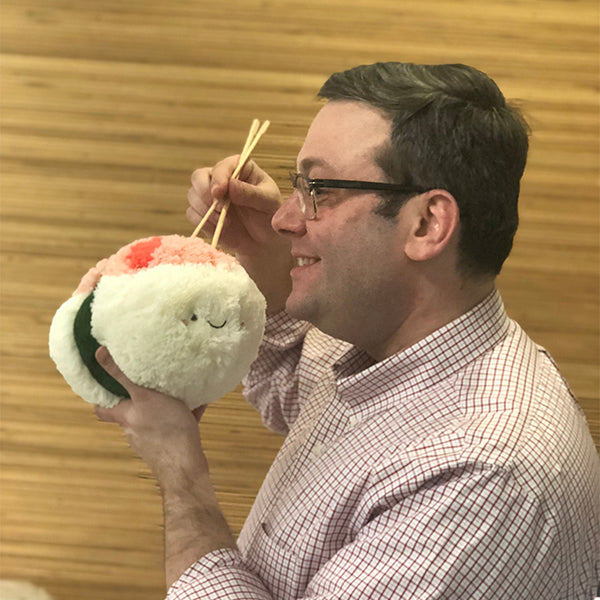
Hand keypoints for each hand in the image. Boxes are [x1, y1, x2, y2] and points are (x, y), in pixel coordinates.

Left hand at [94, 346, 207, 484]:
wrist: (187, 466)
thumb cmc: (165, 431)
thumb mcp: (144, 397)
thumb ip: (123, 376)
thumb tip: (99, 354)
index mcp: (125, 417)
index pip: (103, 408)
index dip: (102, 395)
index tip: (105, 378)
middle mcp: (136, 428)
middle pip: (132, 410)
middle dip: (140, 394)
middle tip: (148, 376)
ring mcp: (155, 438)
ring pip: (157, 415)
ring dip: (166, 402)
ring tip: (178, 384)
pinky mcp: (174, 442)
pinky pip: (179, 422)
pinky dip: (187, 411)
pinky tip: (200, 400)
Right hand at [187, 156, 293, 313]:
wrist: (264, 241)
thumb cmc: (270, 216)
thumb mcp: (267, 203)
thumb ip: (250, 193)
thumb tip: (229, 185)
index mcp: (240, 168)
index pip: (222, 166)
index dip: (218, 177)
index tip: (219, 192)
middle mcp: (221, 178)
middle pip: (198, 177)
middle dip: (204, 193)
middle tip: (218, 209)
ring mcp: (210, 196)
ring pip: (192, 195)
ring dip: (205, 211)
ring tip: (226, 223)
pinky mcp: (204, 213)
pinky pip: (192, 214)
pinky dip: (204, 223)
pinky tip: (220, 229)